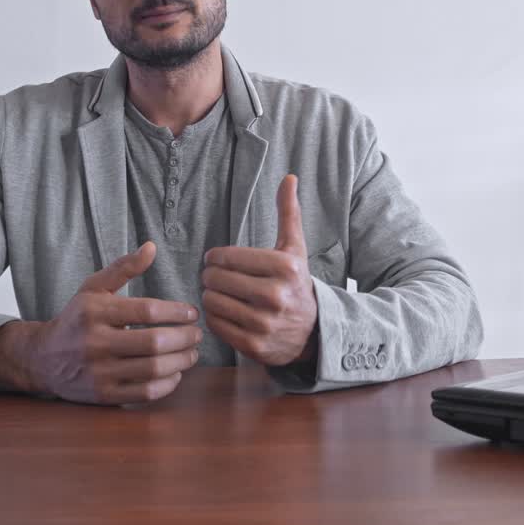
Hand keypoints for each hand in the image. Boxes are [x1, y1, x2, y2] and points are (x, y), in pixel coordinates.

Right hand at [21, 241, 202, 404]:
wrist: (43, 359)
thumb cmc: (77, 319)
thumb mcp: (93, 287)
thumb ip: (124, 267)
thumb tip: (152, 247)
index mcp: (95, 312)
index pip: (147, 311)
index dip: (176, 312)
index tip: (192, 313)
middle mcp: (95, 342)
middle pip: (154, 342)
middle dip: (184, 338)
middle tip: (197, 334)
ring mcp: (99, 372)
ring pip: (153, 369)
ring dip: (181, 360)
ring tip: (192, 352)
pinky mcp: (104, 395)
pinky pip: (145, 393)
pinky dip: (168, 383)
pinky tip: (175, 372)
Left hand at [202, 174, 318, 366]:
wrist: (314, 331)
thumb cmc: (296, 283)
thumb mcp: (294, 249)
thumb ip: (288, 213)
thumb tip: (289, 177)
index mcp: (285, 267)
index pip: (227, 257)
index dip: (215, 257)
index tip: (216, 260)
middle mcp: (276, 296)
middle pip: (217, 279)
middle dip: (210, 277)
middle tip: (213, 278)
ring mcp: (265, 323)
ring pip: (213, 302)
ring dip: (209, 296)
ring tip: (217, 294)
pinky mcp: (255, 346)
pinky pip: (216, 326)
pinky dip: (213, 318)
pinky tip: (223, 312)